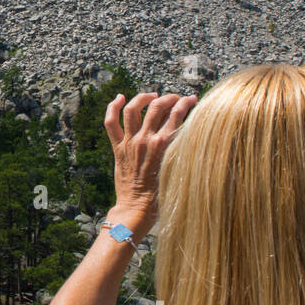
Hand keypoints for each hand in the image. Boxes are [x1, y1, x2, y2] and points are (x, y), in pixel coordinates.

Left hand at [104, 91, 197, 228]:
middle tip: (175, 99)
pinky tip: (119, 97)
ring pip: (133, 109)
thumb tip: (192, 134)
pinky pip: (111, 123)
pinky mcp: (118, 148)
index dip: (187, 102)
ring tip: (152, 96)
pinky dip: (112, 107)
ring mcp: (130, 142)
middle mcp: (146, 140)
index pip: (178, 114)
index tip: (192, 99)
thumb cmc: (161, 196)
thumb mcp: (178, 169)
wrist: (137, 209)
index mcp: (165, 145)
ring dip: (143, 98)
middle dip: (169, 98)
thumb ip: (182, 150)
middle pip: (158, 106)